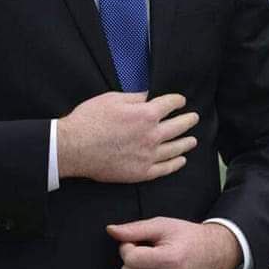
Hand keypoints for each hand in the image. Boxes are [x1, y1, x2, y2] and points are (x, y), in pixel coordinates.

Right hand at [57, 91, 197, 182]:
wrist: (75, 147)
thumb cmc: (90, 119)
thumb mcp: (112, 99)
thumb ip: (135, 98)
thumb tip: (148, 96)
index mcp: (146, 114)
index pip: (170, 104)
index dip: (177, 101)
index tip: (181, 101)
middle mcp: (152, 135)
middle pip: (178, 126)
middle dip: (188, 120)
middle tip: (194, 118)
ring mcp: (148, 155)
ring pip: (175, 148)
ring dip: (186, 142)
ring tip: (193, 140)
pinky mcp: (141, 172)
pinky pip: (164, 168)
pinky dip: (175, 164)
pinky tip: (181, 160)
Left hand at [106, 218, 241, 268]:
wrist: (214, 253)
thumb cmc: (187, 238)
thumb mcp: (162, 225)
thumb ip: (134, 228)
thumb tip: (111, 230)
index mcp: (170, 259)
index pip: (130, 258)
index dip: (127, 247)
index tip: (136, 244)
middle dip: (132, 263)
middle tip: (146, 256)